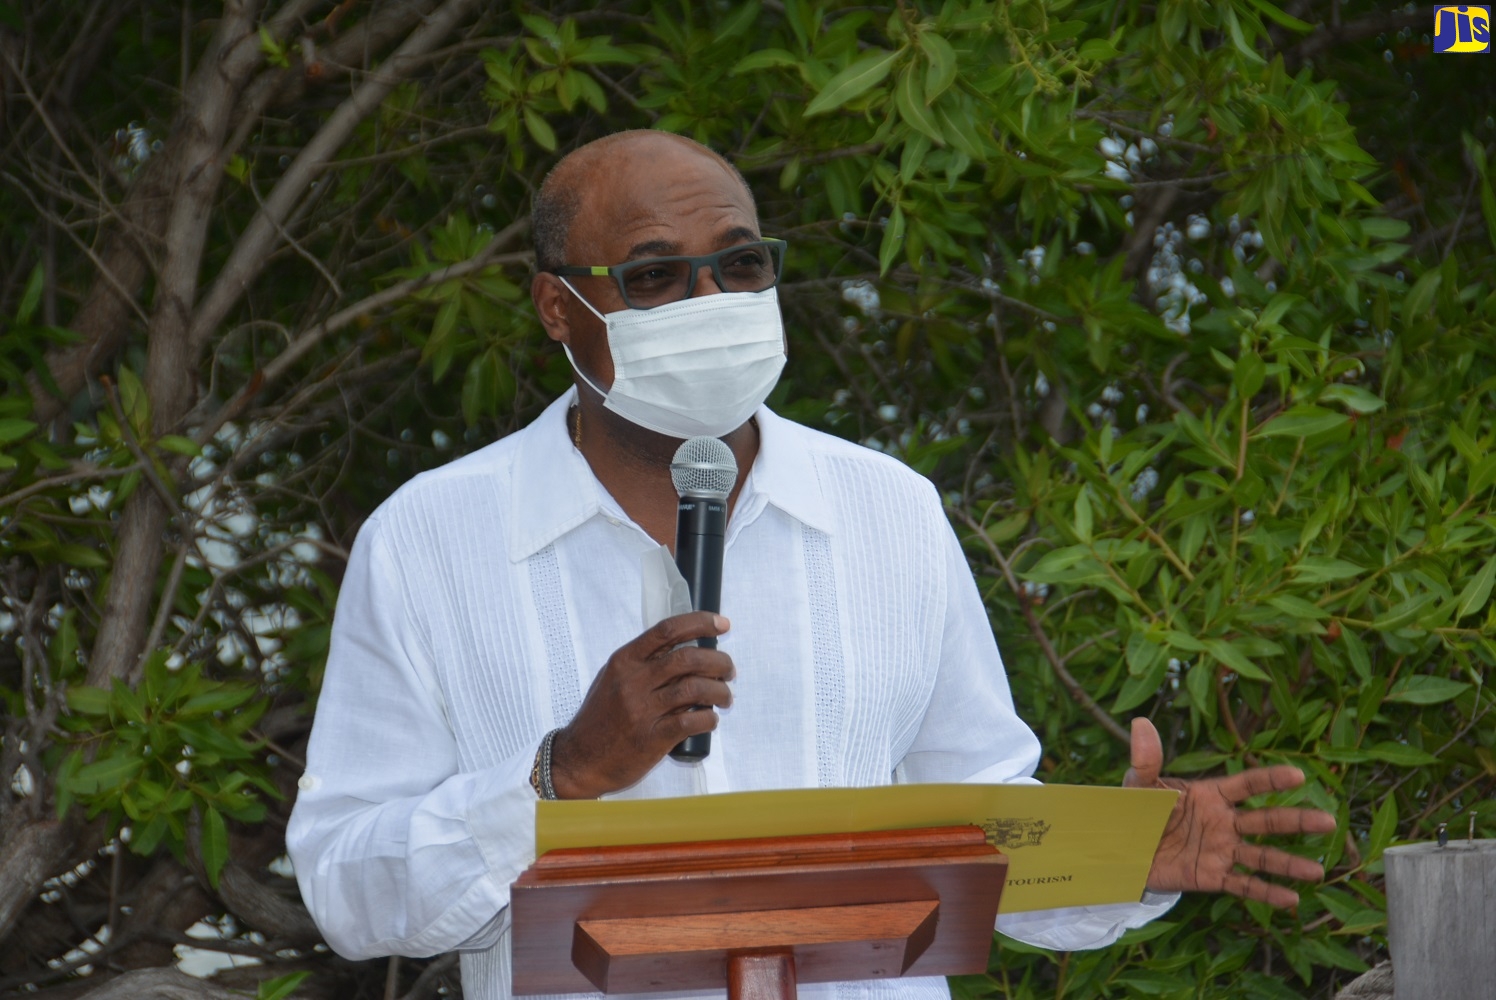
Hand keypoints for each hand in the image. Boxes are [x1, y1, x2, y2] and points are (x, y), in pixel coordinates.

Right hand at [550, 611, 733, 798]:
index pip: (667, 630)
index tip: (722, 624)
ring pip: (694, 688)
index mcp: (624, 661)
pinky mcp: (651, 738)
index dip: (700, 622)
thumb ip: (644, 664)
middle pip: (687, 658)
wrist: (580, 759)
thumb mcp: (613, 680)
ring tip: (725, 697)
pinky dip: (709, 718)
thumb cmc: (600, 718)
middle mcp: (633, 681)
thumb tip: (687, 650)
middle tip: (729, 670)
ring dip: (719, 691)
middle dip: (718, 660)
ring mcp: (642, 710)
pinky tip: (711, 719)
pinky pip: (690, 722)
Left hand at [1126, 718, 1336, 907]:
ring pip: (1261, 856)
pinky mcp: (1212, 876)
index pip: (1247, 784)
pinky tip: (1291, 899)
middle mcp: (1224, 822)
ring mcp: (1221, 850)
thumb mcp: (1140, 785)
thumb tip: (1141, 723)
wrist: (1124, 848)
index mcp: (1211, 794)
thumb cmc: (1137, 810)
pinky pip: (1243, 885)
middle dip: (1296, 821)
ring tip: (1317, 870)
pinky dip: (1266, 892)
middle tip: (1329, 821)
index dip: (1271, 780)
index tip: (1298, 775)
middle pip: (1265, 820)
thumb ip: (1145, 760)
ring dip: (1289, 863)